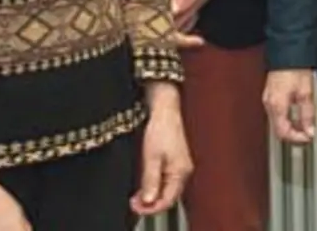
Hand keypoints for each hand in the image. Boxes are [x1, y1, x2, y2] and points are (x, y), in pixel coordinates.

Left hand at [132, 83, 192, 215]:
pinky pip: (165, 181)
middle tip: (133, 203)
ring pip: (166, 190)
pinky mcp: (174, 161)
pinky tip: (144, 184)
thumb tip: (149, 201)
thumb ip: (151, 180)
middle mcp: (183, 171)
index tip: (136, 207)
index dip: (151, 207)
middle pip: (168, 197)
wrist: (165, 108)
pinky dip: (154, 186)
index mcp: (181, 172)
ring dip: (152, 195)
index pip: (168, 200)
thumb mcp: (152, 156)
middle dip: (150, 203)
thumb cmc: (161, 128)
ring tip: (136, 195)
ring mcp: (179, 166)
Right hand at [262, 69, 316, 143]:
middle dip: (294, 135)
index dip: (296, 140)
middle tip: (307, 135)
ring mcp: (268, 100)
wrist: (287, 53)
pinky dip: (286, 118)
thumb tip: (310, 130)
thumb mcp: (306, 93)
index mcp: (277, 106)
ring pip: (277, 122)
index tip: (308, 138)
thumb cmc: (295, 68)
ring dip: (290, 127)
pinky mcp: (270, 95)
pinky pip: (276, 113)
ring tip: (304, 126)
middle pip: (278, 130)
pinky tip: (296, 115)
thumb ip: (308, 114)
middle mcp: (269, 105)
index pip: (282, 133)